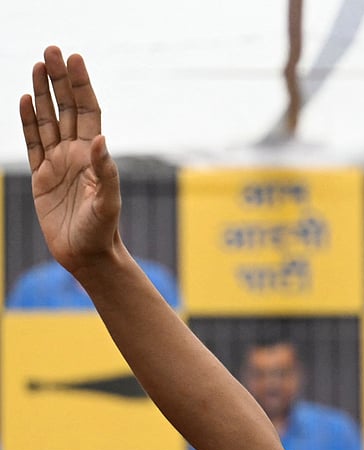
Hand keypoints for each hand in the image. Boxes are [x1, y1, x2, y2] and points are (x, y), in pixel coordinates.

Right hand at [19, 46, 123, 273]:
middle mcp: (77, 154)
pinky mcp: (41, 176)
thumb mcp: (107, 202)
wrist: (87, 255)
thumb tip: (99, 139)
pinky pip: (33, 142)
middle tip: (52, 49)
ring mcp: (58, 163)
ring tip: (38, 65)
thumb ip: (105, 171)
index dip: (82, 85)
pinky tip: (24, 100)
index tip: (75, 59)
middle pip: (67, 108)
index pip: (89, 111)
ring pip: (48, 120)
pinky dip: (28, 121)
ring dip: (42, 93)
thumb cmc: (103, 230)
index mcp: (94, 155)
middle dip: (60, 79)